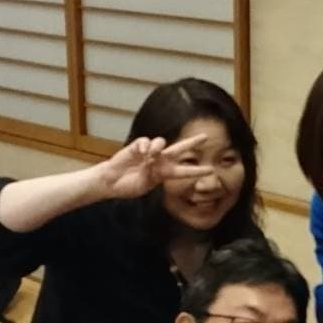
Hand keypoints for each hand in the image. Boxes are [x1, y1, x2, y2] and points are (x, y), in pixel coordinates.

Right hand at [97, 134, 212, 201]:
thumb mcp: (145, 185)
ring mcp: (149, 153)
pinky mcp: (137, 147)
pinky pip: (145, 141)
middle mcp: (160, 161)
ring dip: (158, 147)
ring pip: (161, 142)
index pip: (184, 171)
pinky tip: (141, 153)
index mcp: (165, 173)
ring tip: (150, 156)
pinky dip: (145, 146)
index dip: (197, 171)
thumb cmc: (129, 186)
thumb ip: (153, 173)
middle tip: (205, 137)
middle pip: (179, 149)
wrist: (112, 182)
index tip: (211, 170)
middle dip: (192, 142)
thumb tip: (154, 158)